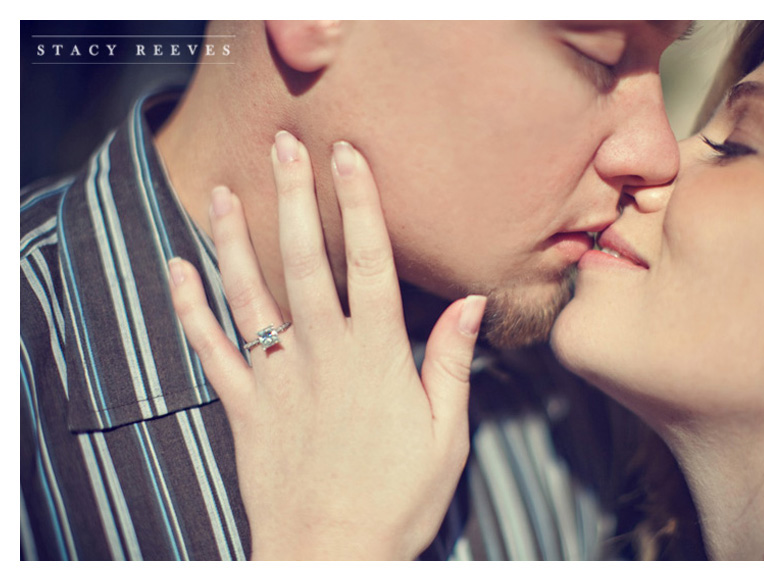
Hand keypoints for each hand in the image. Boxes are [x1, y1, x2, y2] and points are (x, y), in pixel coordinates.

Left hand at [167, 132, 485, 559]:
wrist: (331, 556)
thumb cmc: (397, 498)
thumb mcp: (445, 434)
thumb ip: (451, 363)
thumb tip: (470, 303)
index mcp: (376, 356)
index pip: (370, 262)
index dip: (361, 203)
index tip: (350, 156)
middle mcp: (321, 354)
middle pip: (304, 261)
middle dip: (295, 197)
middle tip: (284, 146)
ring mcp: (276, 378)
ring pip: (248, 294)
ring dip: (234, 239)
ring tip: (224, 191)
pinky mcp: (243, 406)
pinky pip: (209, 349)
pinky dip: (189, 308)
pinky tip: (177, 269)